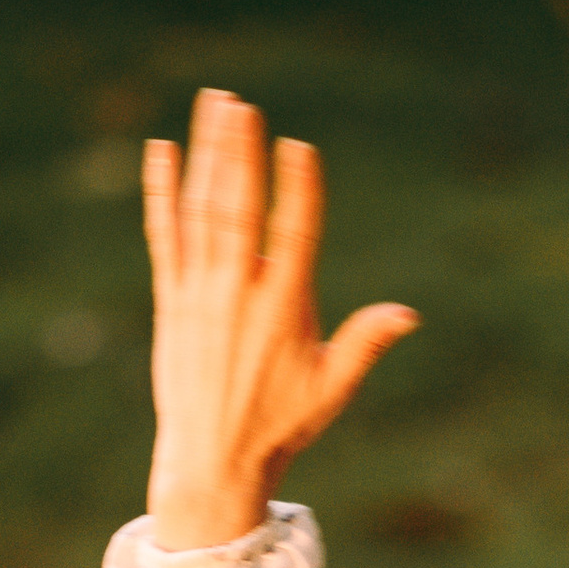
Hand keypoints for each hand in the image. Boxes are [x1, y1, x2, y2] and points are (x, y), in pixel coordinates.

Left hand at [143, 90, 417, 555]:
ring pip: (201, 213)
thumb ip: (365, 344)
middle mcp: (238, 296)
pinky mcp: (171, 302)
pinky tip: (160, 149)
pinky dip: (161, 194)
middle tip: (241, 104)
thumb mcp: (330, 388)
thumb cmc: (279, 425)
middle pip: (238, 211)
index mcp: (283, 311)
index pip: (293, 236)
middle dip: (239, 155)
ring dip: (206, 157)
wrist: (210, 463)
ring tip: (215, 105)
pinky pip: (164, 237)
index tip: (299, 145)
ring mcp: (200, 295)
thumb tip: (408, 313)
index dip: (298, 190)